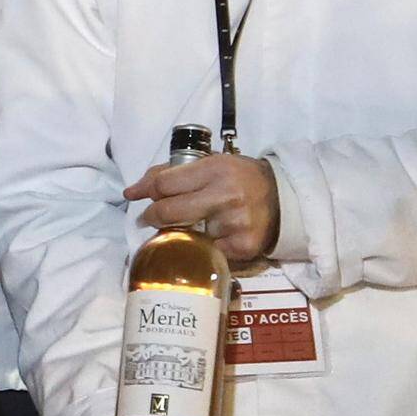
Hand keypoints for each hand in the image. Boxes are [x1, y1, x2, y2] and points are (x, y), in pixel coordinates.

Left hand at [126, 147, 281, 266]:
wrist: (284, 199)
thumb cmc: (242, 178)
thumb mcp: (214, 164)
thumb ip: (180, 172)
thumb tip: (141, 186)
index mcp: (216, 169)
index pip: (165, 183)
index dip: (144, 189)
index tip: (132, 194)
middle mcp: (224, 196)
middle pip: (169, 211)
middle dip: (151, 215)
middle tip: (147, 218)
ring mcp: (233, 224)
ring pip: (186, 234)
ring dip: (180, 233)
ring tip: (187, 227)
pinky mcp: (241, 247)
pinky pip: (208, 251)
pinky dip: (203, 248)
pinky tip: (210, 240)